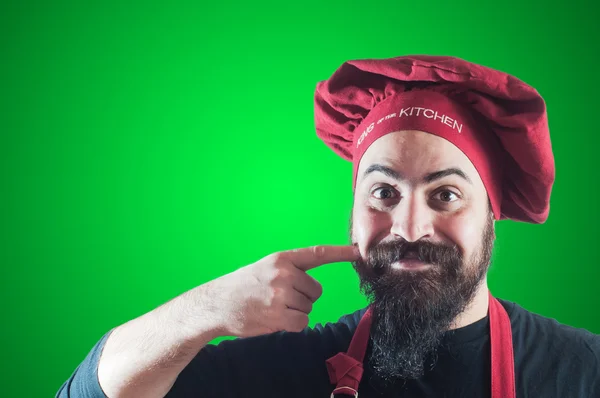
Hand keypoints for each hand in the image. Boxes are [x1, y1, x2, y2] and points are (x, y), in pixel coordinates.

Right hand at [207, 245, 358, 337]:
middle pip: (316, 290)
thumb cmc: (243, 287)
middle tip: (278, 298)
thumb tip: (313, 286)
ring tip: (271, 307)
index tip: (360, 251)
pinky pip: (302, 322)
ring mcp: (281, 294)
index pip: (318, 254)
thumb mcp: (266, 268)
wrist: (216, 304)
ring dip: (295, 312)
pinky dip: (292, 325)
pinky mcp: (279, 315)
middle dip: (303, 297)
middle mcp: (284, 273)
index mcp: (282, 258)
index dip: (341, 253)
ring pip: (308, 307)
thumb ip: (289, 270)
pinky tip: (274, 319)